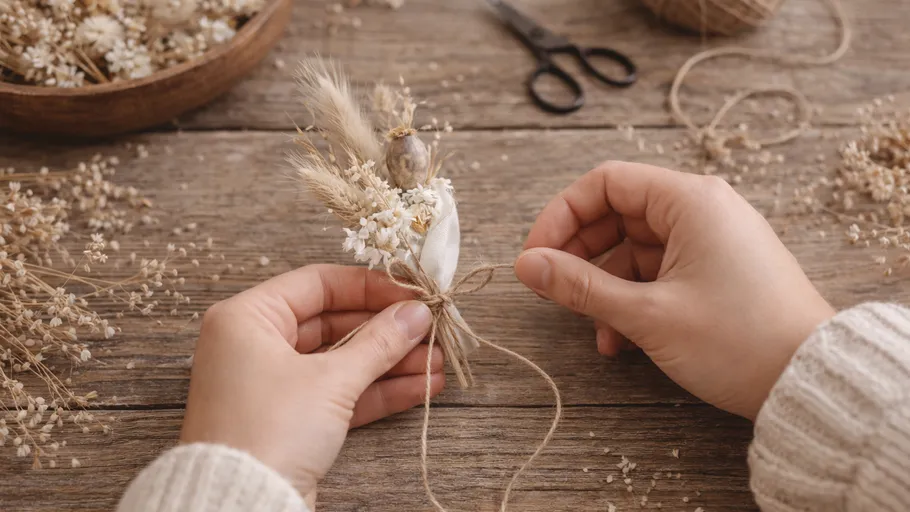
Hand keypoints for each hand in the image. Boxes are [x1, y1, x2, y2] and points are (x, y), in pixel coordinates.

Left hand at [180, 265, 444, 495]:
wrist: (240, 506)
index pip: (318, 284)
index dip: (370, 286)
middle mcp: (255, 345)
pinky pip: (339, 393)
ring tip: (436, 362)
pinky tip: (420, 386)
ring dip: (390, 361)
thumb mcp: (331, 379)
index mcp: (248, 318)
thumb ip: (378, 342)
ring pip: (341, 361)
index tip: (411, 293)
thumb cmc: (267, 431)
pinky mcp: (290, 419)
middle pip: (334, 323)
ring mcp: (273, 384)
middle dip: (387, 330)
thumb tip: (415, 314)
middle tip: (431, 328)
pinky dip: (377, 390)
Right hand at [514, 161, 834, 418]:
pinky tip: (619, 340)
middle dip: (579, 255)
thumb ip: (580, 286)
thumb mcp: (647, 314)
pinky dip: (632, 299)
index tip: (535, 256)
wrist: (809, 381)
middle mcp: (701, 210)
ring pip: (632, 249)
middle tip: (552, 290)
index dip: (561, 216)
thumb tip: (527, 266)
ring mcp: (709, 241)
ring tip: (594, 330)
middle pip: (616, 214)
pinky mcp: (715, 270)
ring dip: (604, 287)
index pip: (605, 183)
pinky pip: (657, 272)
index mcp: (690, 200)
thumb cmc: (738, 340)